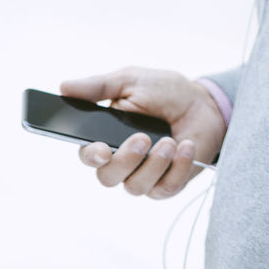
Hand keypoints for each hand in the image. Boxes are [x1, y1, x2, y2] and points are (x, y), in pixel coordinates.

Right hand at [59, 66, 226, 199]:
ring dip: (154, 163)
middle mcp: (123, 160)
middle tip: (144, 138)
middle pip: (108, 178)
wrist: (204, 102)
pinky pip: (166, 188)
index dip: (91, 156)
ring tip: (170, 141)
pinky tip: (186, 146)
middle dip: (125, 160)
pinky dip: (178, 167)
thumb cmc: (165, 91)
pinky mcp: (168, 183)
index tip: (102, 150)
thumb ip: (98, 87)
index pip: (88, 155)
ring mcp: (146, 175)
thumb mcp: (132, 81)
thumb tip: (64, 87)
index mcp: (107, 136)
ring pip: (136, 186)